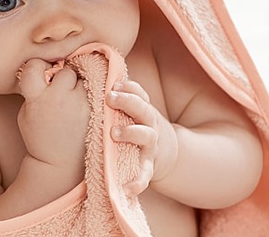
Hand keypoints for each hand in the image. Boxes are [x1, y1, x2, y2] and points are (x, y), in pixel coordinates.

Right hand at [17, 59, 89, 168]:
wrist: (58, 164)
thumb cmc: (40, 137)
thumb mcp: (26, 113)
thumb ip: (35, 90)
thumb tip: (47, 69)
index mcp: (37, 98)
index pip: (34, 66)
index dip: (38, 67)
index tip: (43, 75)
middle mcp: (59, 98)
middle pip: (65, 71)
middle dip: (64, 78)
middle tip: (64, 93)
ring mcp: (80, 103)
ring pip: (84, 79)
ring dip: (81, 86)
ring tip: (77, 102)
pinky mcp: (96, 109)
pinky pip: (98, 90)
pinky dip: (94, 94)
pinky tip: (87, 105)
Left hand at [107, 80, 177, 195]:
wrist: (163, 151)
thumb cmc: (138, 125)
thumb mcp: (134, 110)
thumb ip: (121, 96)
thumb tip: (104, 80)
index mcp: (144, 110)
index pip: (140, 94)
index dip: (129, 88)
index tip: (112, 85)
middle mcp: (150, 125)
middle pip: (144, 110)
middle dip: (128, 102)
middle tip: (110, 98)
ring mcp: (150, 146)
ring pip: (146, 136)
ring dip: (131, 132)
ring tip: (113, 133)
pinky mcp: (148, 166)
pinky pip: (145, 174)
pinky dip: (138, 182)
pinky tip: (127, 188)